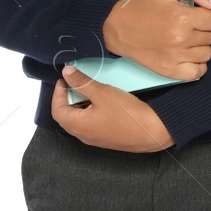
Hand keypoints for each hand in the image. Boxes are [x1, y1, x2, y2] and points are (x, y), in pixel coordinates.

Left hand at [51, 65, 174, 152]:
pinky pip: (93, 124)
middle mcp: (83, 135)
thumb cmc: (128, 115)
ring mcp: (96, 138)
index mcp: (77, 126)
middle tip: (76, 84)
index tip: (64, 80)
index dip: (58, 93)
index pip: (57, 109)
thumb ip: (83, 82)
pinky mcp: (108, 138)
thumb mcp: (103, 93)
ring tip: (91, 91)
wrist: (153, 132)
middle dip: (69, 99)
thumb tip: (67, 72)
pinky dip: (92, 112)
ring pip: (81, 120)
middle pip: (67, 116)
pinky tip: (105, 103)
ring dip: (81, 105)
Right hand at [102, 0, 210, 79]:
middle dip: (201, 31)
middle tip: (185, 27)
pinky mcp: (169, 70)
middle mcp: (181, 38)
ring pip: (206, 54)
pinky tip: (187, 56)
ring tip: (185, 40)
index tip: (193, 16)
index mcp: (182, 17)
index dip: (205, 17)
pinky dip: (197, 65)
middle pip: (210, 37)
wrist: (117, 28)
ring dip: (199, 47)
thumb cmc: (143, 7)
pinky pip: (197, 73)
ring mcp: (175, 57)